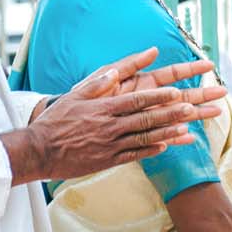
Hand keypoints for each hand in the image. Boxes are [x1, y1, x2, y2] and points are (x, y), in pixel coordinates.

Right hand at [18, 48, 222, 181]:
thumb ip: (98, 84)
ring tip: (187, 128)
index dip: (158, 97)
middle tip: (192, 108)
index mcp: (103, 109)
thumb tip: (115, 71)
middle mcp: (110, 127)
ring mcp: (110, 145)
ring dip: (168, 132)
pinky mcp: (108, 160)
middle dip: (171, 113)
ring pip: (145, 138)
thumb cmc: (55, 122)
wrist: (38, 151)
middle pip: (146, 119)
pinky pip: (134, 155)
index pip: (136, 101)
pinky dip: (151, 150)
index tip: (177, 92)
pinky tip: (166, 146)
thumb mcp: (74, 97)